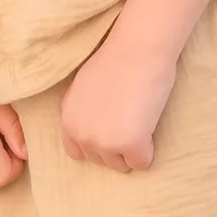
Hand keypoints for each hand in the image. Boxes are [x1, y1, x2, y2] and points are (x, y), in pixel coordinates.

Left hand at [60, 33, 177, 172]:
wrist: (137, 51)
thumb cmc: (116, 61)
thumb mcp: (83, 87)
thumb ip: (81, 112)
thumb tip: (91, 129)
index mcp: (68, 122)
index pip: (77, 153)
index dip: (97, 142)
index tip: (112, 129)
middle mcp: (82, 136)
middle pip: (102, 160)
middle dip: (117, 146)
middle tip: (130, 118)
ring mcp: (105, 143)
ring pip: (122, 166)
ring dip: (133, 149)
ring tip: (139, 120)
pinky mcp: (130, 145)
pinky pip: (141, 162)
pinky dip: (149, 150)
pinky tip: (149, 125)